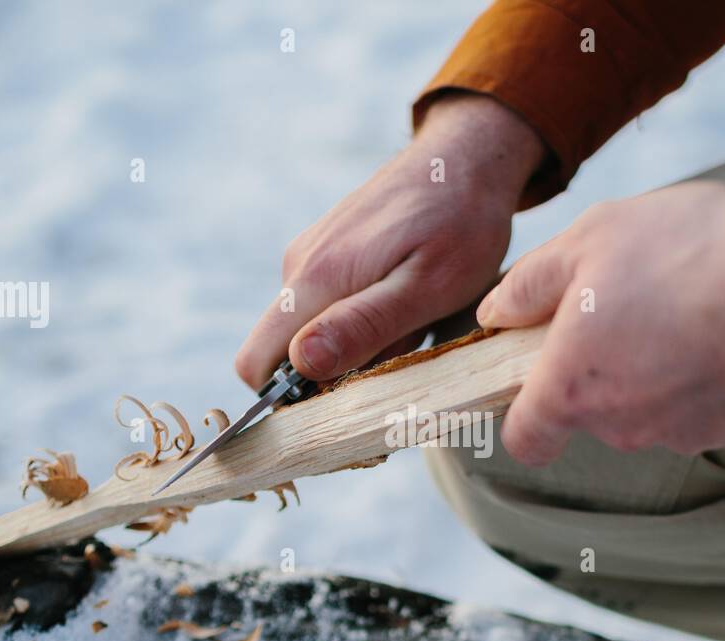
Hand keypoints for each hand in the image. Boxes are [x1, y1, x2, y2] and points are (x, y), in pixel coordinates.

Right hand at [235, 94, 545, 388]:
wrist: (468, 156)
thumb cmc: (461, 223)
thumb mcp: (428, 287)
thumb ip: (365, 326)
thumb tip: (302, 363)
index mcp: (315, 280)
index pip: (256, 364)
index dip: (288, 399)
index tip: (344, 401)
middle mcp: (298, 267)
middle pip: (282, 354)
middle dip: (330, 374)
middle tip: (396, 356)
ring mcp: (310, 256)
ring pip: (310, 331)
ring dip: (354, 346)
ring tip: (412, 323)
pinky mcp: (327, 251)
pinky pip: (326, 306)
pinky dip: (361, 319)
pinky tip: (405, 301)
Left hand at [475, 181, 724, 464]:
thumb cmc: (691, 253)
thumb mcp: (589, 240)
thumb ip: (529, 284)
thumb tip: (496, 313)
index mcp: (574, 389)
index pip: (526, 439)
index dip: (523, 414)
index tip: (536, 377)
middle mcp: (624, 427)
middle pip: (593, 412)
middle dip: (602, 365)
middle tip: (630, 299)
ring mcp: (686, 434)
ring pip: (653, 407)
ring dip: (659, 366)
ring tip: (691, 299)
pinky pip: (710, 403)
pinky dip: (712, 372)